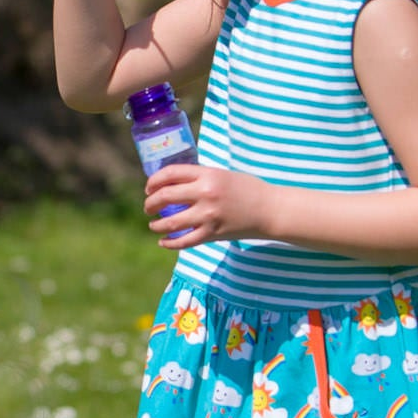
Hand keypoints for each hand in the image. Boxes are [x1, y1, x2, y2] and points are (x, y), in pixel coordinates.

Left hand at [143, 163, 275, 248]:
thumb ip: (199, 178)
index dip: (153, 181)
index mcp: (207, 175)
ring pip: (169, 223)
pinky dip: (169, 243)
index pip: (169, 174)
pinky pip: (183, 241)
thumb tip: (172, 184)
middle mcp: (205, 193)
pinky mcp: (212, 233)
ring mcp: (208, 215)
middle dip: (150, 204)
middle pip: (164, 197)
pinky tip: (163, 242)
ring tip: (153, 225)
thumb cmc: (246, 189)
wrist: (269, 210)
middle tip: (148, 208)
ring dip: (156, 225)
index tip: (149, 188)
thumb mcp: (222, 175)